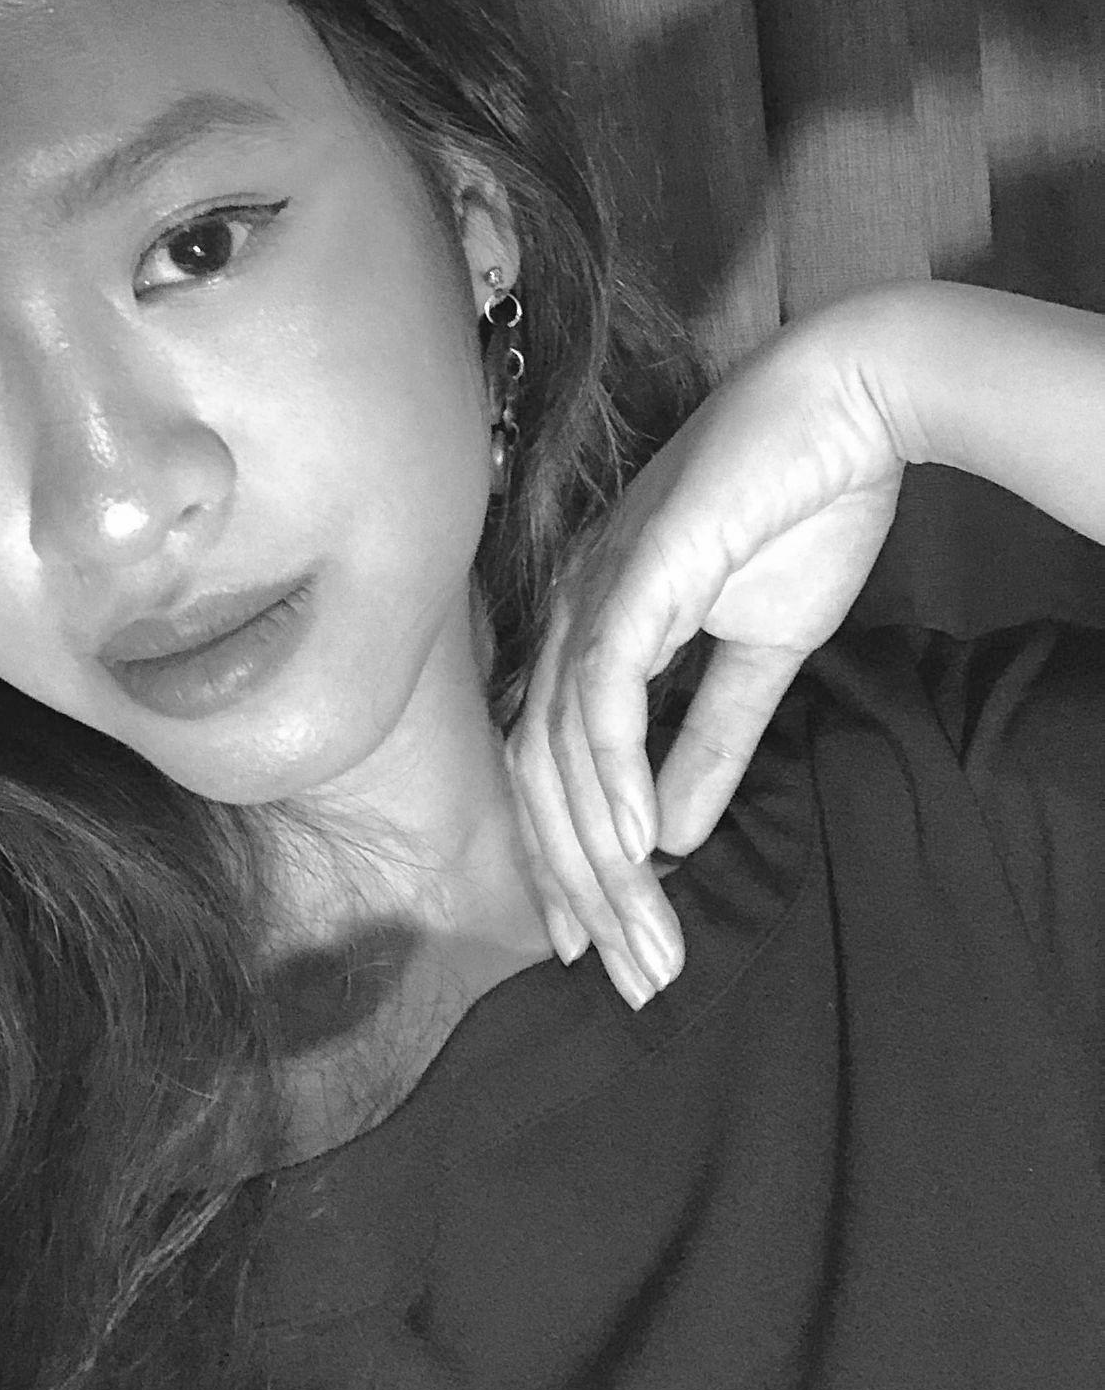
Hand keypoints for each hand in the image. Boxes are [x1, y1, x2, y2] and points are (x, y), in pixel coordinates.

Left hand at [506, 309, 904, 1006]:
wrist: (849, 411)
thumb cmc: (800, 513)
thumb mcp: (759, 657)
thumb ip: (711, 740)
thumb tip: (677, 835)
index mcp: (590, 626)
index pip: (549, 763)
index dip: (566, 858)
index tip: (595, 943)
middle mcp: (570, 610)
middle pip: (542, 775)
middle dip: (582, 887)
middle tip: (628, 978)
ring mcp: (592, 588)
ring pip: (561, 750)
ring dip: (603, 858)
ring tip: (647, 944)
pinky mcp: (632, 573)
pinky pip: (601, 695)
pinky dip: (611, 775)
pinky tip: (640, 848)